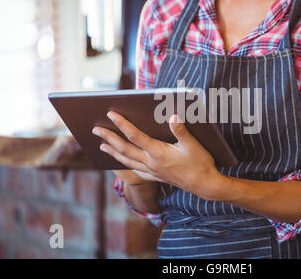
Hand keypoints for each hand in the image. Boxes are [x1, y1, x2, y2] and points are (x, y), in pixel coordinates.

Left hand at [92, 111, 223, 199]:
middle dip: (109, 138)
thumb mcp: (193, 145)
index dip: (122, 124)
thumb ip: (181, 131)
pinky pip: (135, 170)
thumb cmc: (200, 163)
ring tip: (101, 145)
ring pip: (127, 161)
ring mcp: (152, 171)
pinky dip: (125, 165)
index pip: (135, 136)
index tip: (110, 114)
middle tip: (95, 129)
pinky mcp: (156, 176)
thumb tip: (172, 116)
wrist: (204, 185)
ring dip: (112, 152)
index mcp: (159, 152)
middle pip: (124, 149)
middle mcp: (151, 162)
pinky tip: (121, 162)